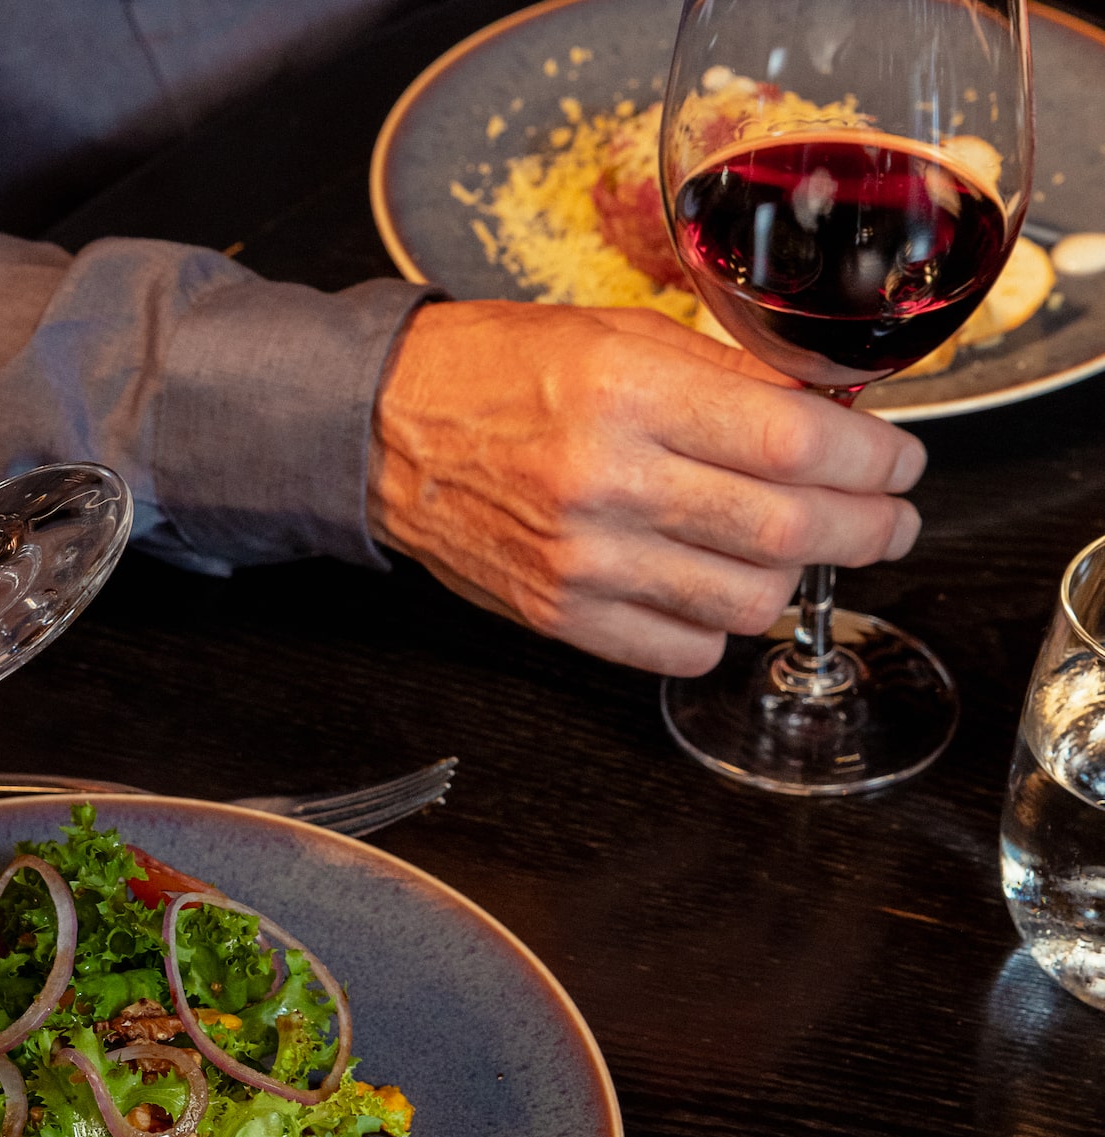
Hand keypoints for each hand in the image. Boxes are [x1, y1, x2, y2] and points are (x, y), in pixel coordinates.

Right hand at [369, 302, 926, 675]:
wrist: (387, 431)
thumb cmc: (498, 371)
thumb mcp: (618, 335)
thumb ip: (728, 373)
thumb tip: (832, 409)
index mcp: (626, 393)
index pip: (793, 440)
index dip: (872, 458)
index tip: (899, 461)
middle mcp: (606, 482)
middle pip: (787, 530)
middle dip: (869, 528)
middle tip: (890, 519)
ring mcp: (582, 561)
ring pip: (746, 603)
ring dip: (792, 578)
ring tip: (789, 546)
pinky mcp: (560, 615)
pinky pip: (683, 651)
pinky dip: (720, 628)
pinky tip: (711, 584)